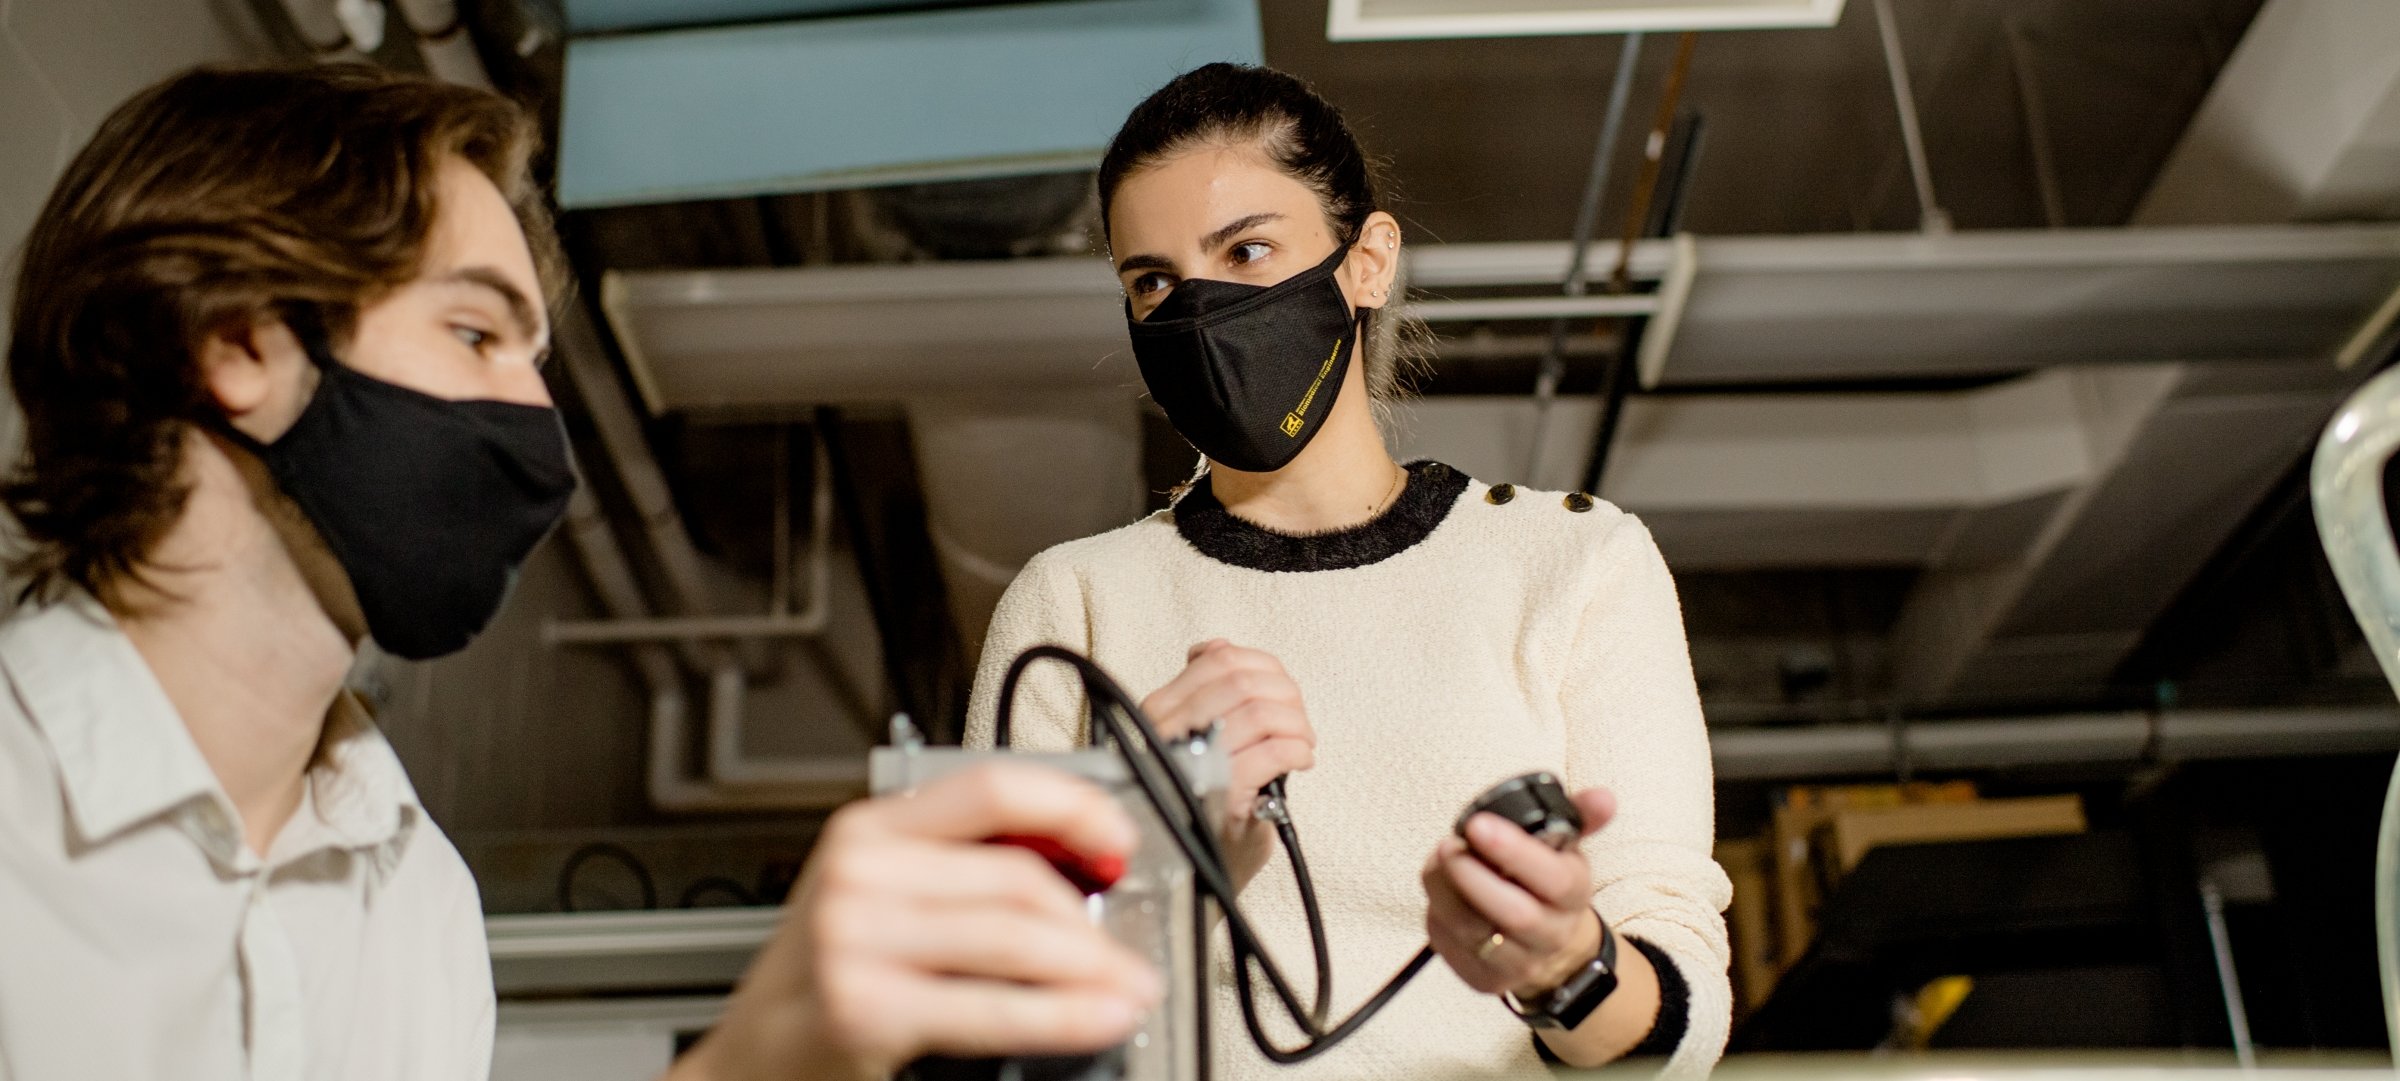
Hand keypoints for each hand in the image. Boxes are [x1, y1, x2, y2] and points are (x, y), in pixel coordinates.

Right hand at [672, 763, 1162, 1080]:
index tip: (1117, 839)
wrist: (752, 1056)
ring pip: (1014, 937)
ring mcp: (855, 938)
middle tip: (1129, 949)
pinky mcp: (865, 1005)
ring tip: (1128, 987)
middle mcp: (858, 872)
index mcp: (869, 828)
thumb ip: (959, 869)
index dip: (1072, 807)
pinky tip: (1097, 1017)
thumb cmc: (825, 977)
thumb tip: (1076, 862)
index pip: (992, 789)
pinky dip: (1063, 1015)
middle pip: (1015, 877)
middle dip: (1093, 918)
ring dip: (1092, 968)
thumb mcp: (879, 895)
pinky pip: (994, 1006)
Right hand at [1138, 639, 1317, 889]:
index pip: (1219, 660)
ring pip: (1260, 712)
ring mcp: (1191, 763)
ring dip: (1296, 724)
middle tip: (1298, 722)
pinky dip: (1297, 750)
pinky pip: (1272, 752)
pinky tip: (1301, 762)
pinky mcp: (1221, 796)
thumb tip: (1215, 646)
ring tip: (1302, 743)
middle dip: (1286, 696)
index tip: (1281, 692)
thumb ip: (1201, 694)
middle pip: (1243, 681)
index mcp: (1157, 711)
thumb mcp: (1189, 744)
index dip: (1265, 667)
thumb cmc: (1196, 808)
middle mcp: (1166, 732)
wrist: (1188, 878)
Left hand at [1422, 787, 1617, 999]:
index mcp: (1574, 894)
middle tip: (1448, 845)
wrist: (1549, 945)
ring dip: (1444, 891)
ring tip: (1438, 861)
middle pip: (1515, 913)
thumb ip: (1580, 815)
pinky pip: (1450, 946)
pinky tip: (1439, 890)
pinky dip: (1436, 913)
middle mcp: (1551, 935)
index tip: (1479, 824)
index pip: (1555, 879)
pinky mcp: (1484, 979)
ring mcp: (1518, 963)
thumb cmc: (1547, 883)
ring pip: (1472, 931)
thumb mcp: (1566, 847)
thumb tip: (1603, 797)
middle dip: (1473, 875)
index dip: (1515, 852)